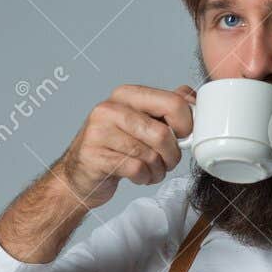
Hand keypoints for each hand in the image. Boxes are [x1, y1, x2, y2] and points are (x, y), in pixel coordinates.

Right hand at [56, 84, 195, 207]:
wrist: (78, 174)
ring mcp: (99, 132)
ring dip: (158, 169)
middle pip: (162, 133)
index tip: (184, 136)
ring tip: (151, 170)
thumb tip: (193, 99)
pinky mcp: (95, 157)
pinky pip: (136, 169)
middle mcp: (110, 109)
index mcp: (126, 94)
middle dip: (172, 154)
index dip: (187, 124)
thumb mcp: (140, 120)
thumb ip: (165, 107)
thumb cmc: (114, 147)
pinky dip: (144, 177)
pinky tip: (139, 176)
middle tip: (169, 160)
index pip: (172, 102)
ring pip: (150, 154)